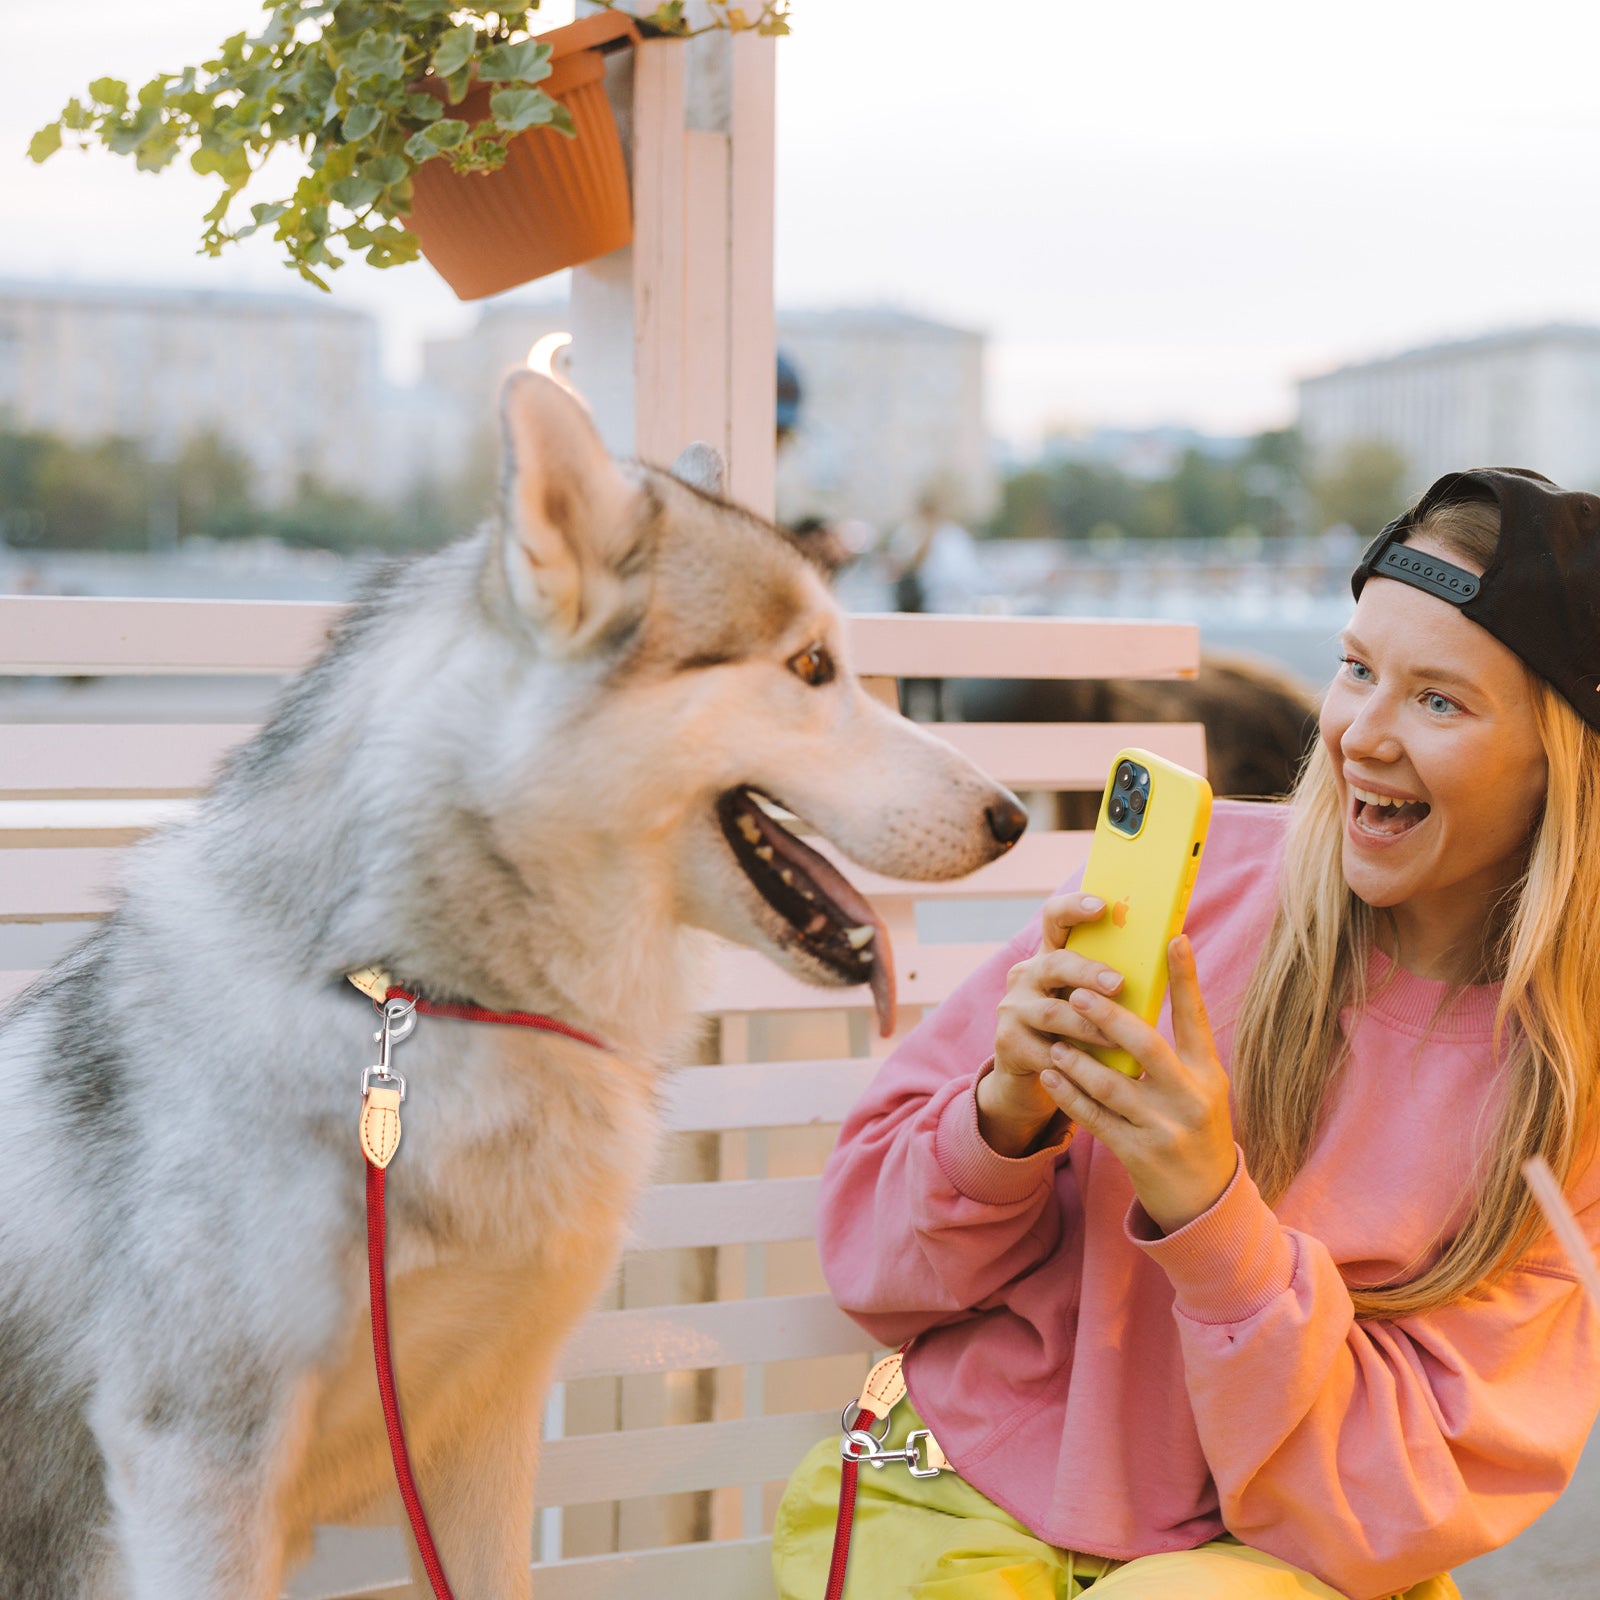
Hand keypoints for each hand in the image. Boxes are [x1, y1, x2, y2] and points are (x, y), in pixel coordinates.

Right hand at [978, 891, 1125, 1156]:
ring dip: (1088, 1025)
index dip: (1074, 907)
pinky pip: (1043, 1051)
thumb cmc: (1079, 1035)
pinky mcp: (1008, 1042)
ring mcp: (1013, 1008)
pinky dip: (1071, 1062)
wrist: (1034, 1079)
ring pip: (1052, 1012)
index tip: (1102, 906)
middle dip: (1089, 972)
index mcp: (1051, 957)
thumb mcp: (1091, 1003)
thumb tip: (1174, 954)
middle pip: (1056, 964)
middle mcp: (1026, 975)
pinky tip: (1093, 1072)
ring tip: (1117, 1039)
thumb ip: (1112, 982)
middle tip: (1119, 984)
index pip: (1055, 918)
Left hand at [1036, 934, 1237, 1233]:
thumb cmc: (1194, 1128)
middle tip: (1078, 993)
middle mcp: (1190, 1098)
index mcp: (1208, 1074)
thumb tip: (1138, 997)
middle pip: (1146, 1046)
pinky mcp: (1137, 1153)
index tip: (1174, 937)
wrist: (1204, 1200)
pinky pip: (1094, 1117)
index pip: (1197, 1018)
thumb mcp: (1200, 1087)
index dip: (1186, 977)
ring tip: (1055, 1037)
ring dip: (1077, 1058)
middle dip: (1109, 1017)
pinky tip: (1050, 1072)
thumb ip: (1177, 1051)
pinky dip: (1068, 1093)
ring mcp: (1163, 1128)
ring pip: (1111, 1084)